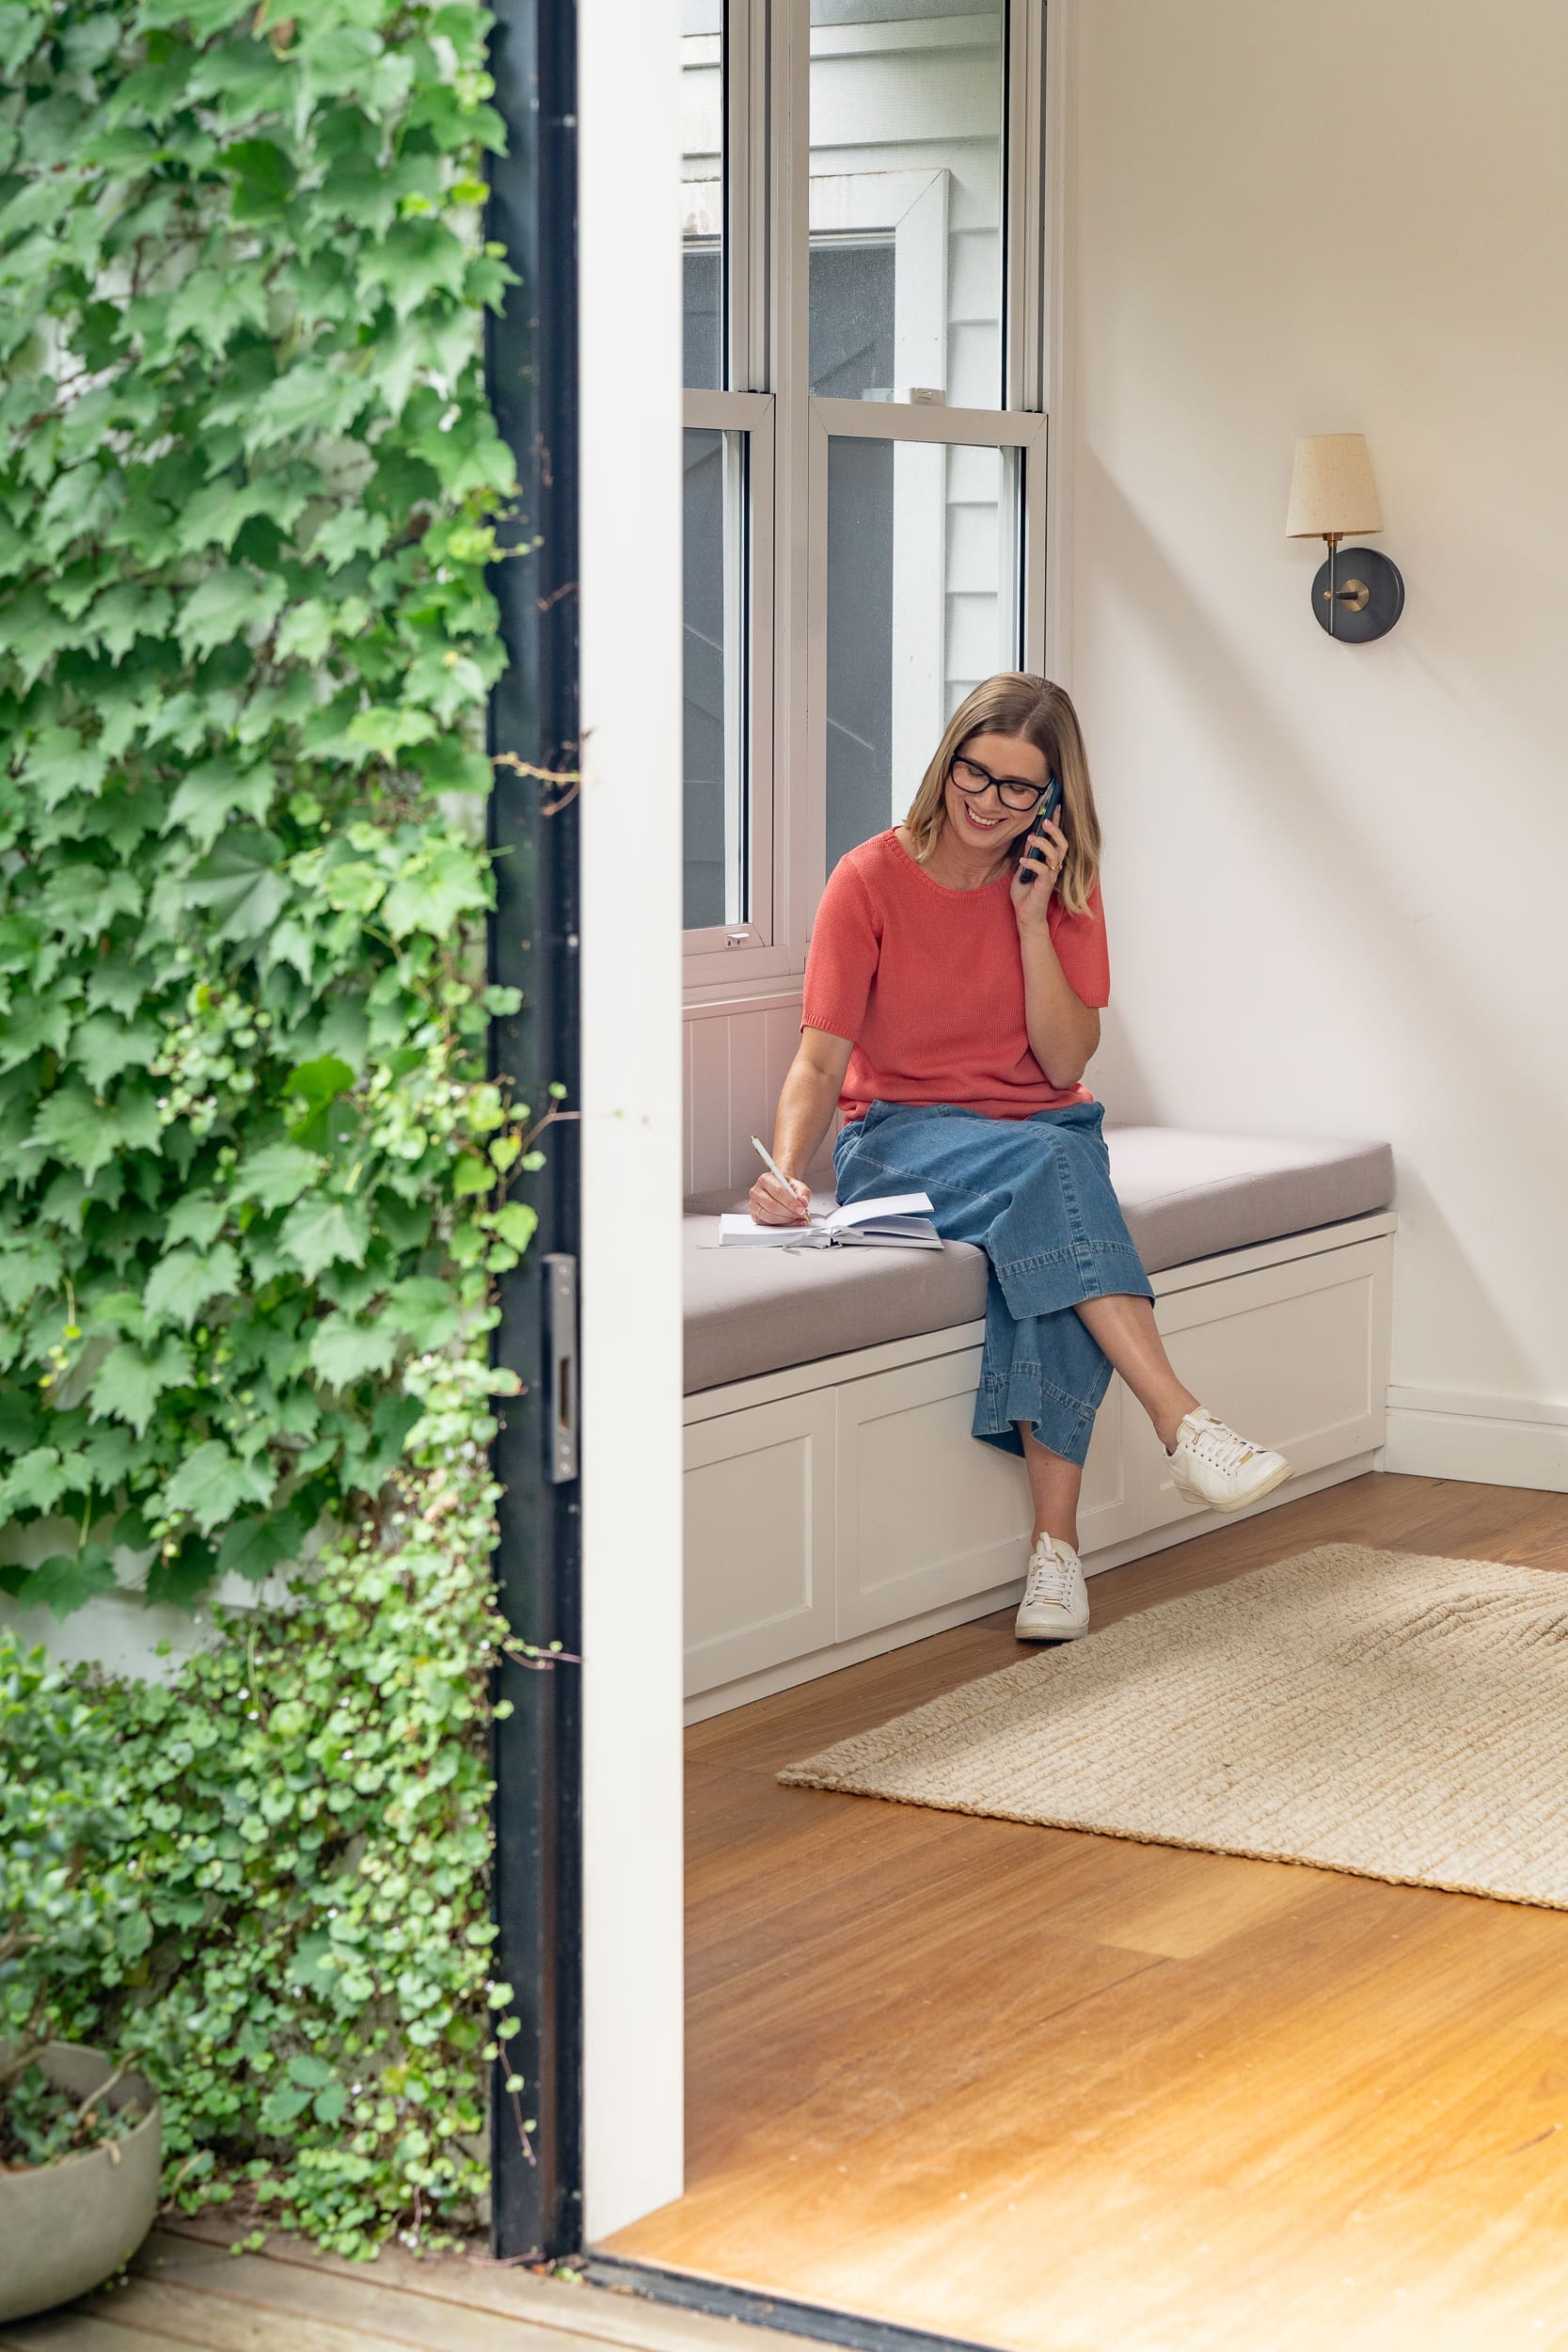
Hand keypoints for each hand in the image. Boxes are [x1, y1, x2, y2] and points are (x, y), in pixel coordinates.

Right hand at [749, 1170, 810, 1225]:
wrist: (780, 1189)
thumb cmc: (786, 1187)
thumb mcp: (798, 1185)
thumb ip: (803, 1193)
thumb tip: (803, 1202)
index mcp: (766, 1179)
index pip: (778, 1192)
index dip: (790, 1202)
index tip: (801, 1209)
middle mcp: (756, 1191)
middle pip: (772, 1206)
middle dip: (789, 1213)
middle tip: (800, 1214)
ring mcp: (753, 1204)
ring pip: (770, 1217)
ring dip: (786, 1220)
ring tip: (796, 1217)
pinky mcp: (755, 1216)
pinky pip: (768, 1224)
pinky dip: (782, 1225)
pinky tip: (791, 1222)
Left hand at [1010, 815, 1066, 929]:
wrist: (1026, 916)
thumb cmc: (1025, 895)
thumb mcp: (1023, 869)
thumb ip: (1027, 855)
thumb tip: (1029, 838)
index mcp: (1049, 861)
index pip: (1056, 839)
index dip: (1056, 823)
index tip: (1054, 806)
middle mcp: (1054, 867)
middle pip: (1062, 844)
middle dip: (1055, 830)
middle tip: (1045, 820)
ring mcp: (1051, 876)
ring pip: (1056, 854)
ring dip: (1044, 844)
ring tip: (1032, 838)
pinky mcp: (1045, 885)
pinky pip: (1043, 870)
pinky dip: (1032, 863)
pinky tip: (1022, 860)